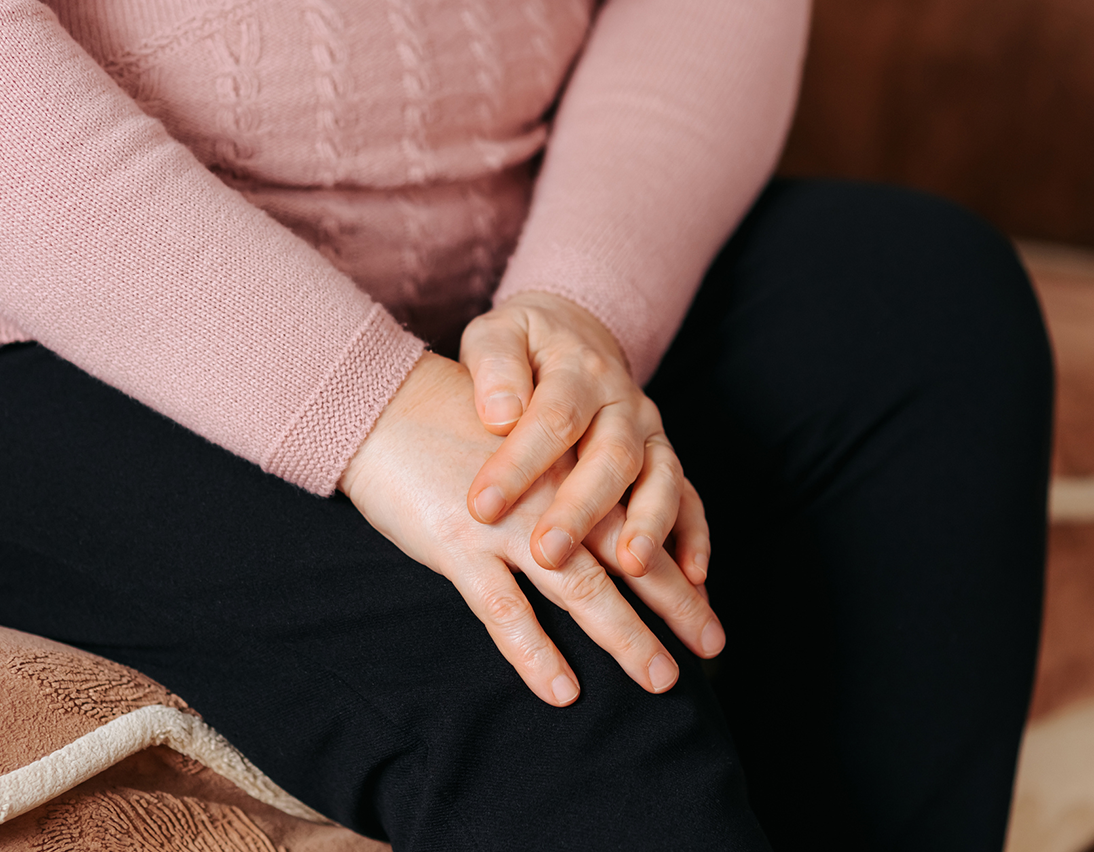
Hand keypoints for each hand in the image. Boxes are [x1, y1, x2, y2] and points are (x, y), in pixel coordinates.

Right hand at [339, 353, 725, 706]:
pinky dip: (536, 653)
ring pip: (582, 589)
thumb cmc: (456, 427)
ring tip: (660, 677)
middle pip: (630, 557)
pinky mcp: (460, 545)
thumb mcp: (525, 445)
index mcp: (573, 467)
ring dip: (625, 636)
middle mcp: (554, 495)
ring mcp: (508, 525)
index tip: (708, 602)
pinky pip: (505, 611)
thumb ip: (566, 480)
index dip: (682, 562)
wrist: (383, 404)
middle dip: (676, 605)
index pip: (644, 518)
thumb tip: (607, 530)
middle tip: (711, 646)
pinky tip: (563, 689)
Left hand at [459, 292, 710, 586]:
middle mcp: (623, 401)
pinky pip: (690, 496)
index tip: (482, 506)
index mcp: (577, 369)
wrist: (573, 334)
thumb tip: (499, 414)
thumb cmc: (523, 346)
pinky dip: (694, 535)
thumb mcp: (498, 334)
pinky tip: (691, 575)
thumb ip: (495, 368)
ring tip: (632, 567)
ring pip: (661, 477)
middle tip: (548, 554)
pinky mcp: (664, 458)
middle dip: (581, 509)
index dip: (519, 464)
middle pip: (612, 455)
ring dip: (649, 524)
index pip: (553, 417)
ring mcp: (650, 432)